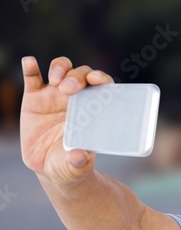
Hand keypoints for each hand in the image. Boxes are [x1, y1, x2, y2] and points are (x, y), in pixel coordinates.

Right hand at [20, 56, 113, 185]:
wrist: (50, 167)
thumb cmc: (72, 163)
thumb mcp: (76, 166)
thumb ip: (80, 162)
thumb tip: (80, 156)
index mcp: (93, 108)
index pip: (102, 86)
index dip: (101, 78)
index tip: (97, 79)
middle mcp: (77, 96)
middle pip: (81, 74)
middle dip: (77, 76)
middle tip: (70, 88)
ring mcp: (54, 95)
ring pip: (61, 69)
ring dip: (60, 68)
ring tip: (56, 80)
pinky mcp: (34, 98)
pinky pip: (32, 78)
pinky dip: (30, 68)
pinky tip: (29, 62)